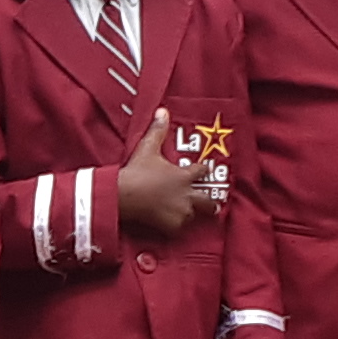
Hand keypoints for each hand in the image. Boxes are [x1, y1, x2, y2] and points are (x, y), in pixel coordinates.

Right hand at [113, 110, 215, 239]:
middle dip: (210, 203)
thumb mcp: (148, 147)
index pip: (202, 172)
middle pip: (207, 201)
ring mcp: (180, 211)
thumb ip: (158, 130)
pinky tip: (170, 223)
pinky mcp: (170, 225)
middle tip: (213, 205)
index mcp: (185, 175)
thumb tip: (162, 110)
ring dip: (190, 214)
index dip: (203, 171)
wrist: (124, 194)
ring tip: (186, 214)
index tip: (204, 171)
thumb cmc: (137, 171)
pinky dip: (175, 226)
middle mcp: (187, 195)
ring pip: (192, 215)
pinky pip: (178, 228)